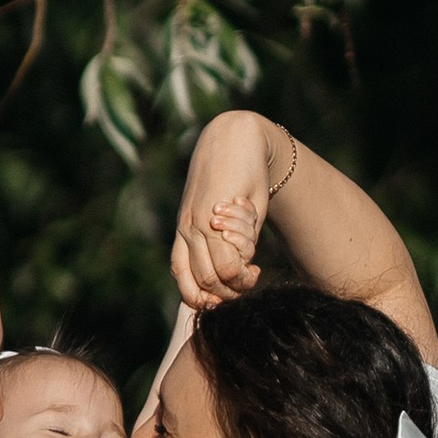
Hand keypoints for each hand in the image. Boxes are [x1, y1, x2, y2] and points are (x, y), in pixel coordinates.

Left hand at [171, 112, 277, 310]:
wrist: (237, 139)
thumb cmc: (237, 180)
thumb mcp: (231, 218)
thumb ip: (231, 246)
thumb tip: (238, 275)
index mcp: (185, 233)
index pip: (184, 280)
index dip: (204, 298)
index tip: (228, 295)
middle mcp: (186, 229)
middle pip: (203, 284)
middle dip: (230, 293)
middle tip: (250, 278)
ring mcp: (197, 222)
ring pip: (217, 274)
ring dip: (241, 278)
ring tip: (254, 267)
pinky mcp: (211, 212)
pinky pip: (230, 252)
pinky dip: (246, 256)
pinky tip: (254, 244)